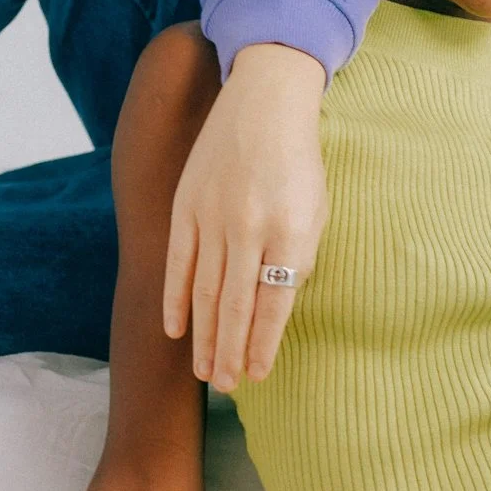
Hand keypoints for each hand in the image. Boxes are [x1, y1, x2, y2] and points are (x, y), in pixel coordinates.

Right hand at [163, 44, 327, 390]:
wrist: (265, 102)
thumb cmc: (299, 163)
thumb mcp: (315, 210)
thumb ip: (299, 258)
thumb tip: (277, 308)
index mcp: (289, 231)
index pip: (273, 304)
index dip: (263, 343)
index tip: (258, 375)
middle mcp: (248, 228)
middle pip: (233, 306)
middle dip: (229, 352)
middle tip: (226, 387)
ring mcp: (212, 217)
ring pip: (203, 292)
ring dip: (203, 337)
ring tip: (204, 372)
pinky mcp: (185, 206)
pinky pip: (177, 263)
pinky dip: (174, 300)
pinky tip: (175, 330)